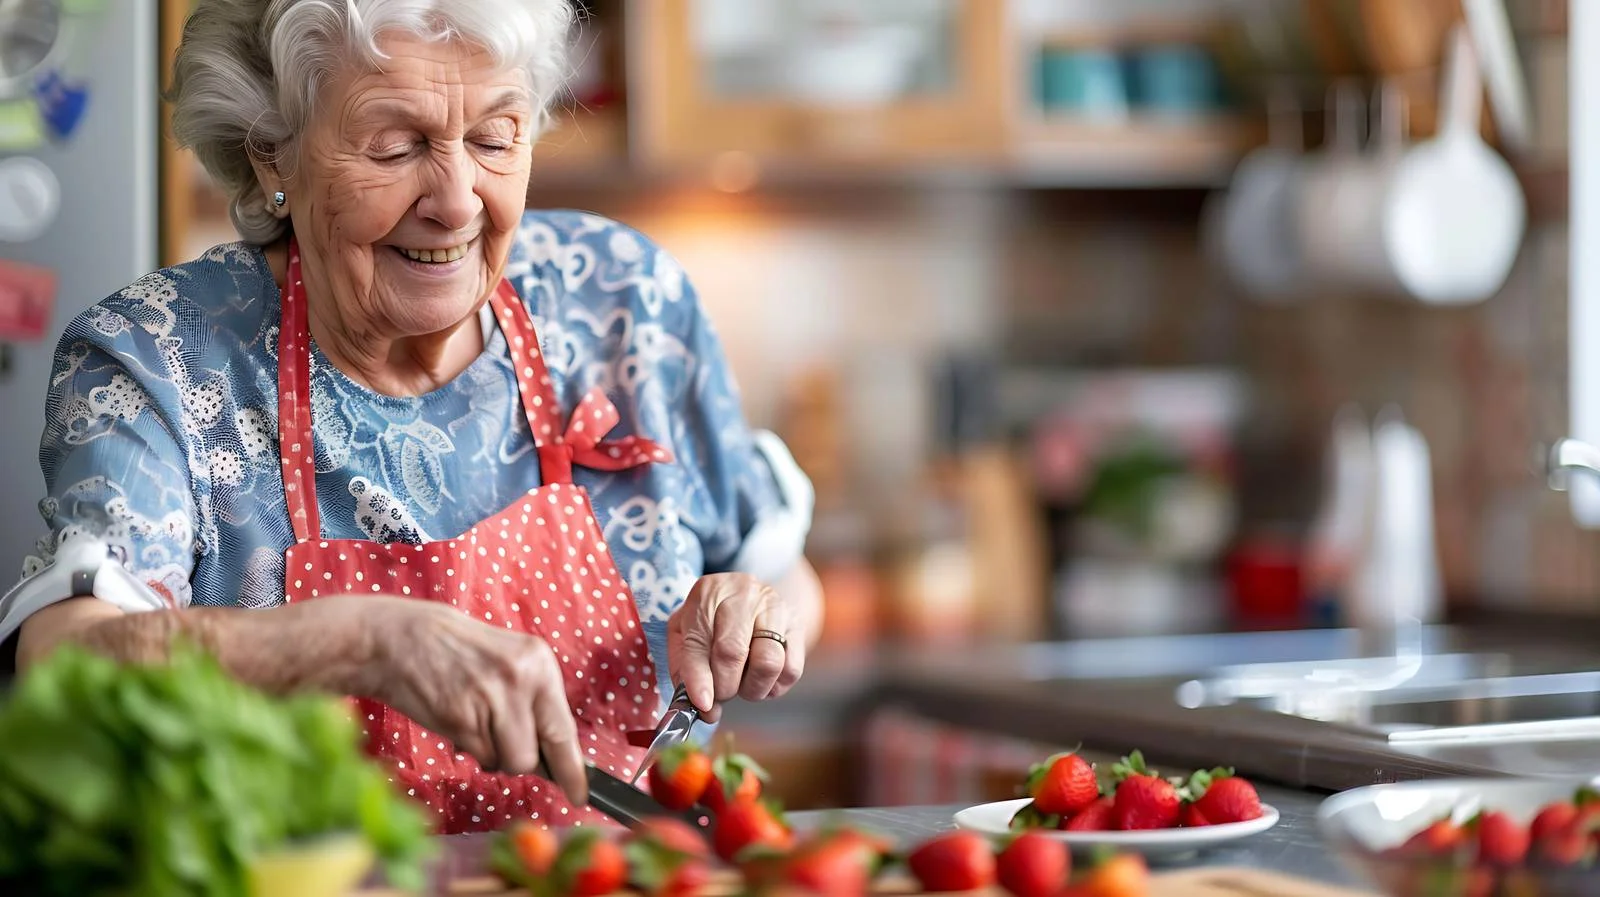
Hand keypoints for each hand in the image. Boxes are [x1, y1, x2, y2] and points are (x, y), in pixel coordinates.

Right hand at [358, 598, 586, 803]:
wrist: (400, 638)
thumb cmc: (457, 652)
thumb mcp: (508, 661)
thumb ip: (533, 701)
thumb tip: (554, 755)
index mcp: (539, 663)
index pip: (564, 729)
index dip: (573, 770)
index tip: (580, 794)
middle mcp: (521, 680)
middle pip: (535, 756)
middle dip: (521, 761)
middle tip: (503, 745)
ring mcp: (490, 700)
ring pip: (508, 762)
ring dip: (493, 755)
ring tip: (476, 722)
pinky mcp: (459, 719)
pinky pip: (479, 756)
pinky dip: (470, 748)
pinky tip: (458, 720)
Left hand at [666, 572, 805, 720]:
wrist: (749, 596)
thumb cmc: (711, 620)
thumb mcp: (685, 633)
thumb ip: (685, 670)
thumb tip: (705, 710)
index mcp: (708, 593)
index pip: (699, 640)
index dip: (698, 677)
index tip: (702, 704)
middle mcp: (743, 595)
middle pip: (733, 652)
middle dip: (724, 687)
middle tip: (720, 695)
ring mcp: (774, 608)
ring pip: (768, 663)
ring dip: (752, 689)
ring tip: (742, 685)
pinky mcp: (796, 626)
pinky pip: (791, 670)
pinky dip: (774, 687)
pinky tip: (761, 679)